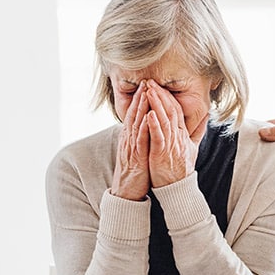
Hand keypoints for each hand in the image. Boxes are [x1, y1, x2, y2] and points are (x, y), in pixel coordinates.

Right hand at [109, 83, 151, 200]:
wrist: (126, 193)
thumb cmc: (135, 173)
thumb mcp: (138, 152)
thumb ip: (141, 139)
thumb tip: (147, 128)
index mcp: (130, 138)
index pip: (135, 114)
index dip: (140, 99)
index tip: (147, 85)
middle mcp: (128, 139)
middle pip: (133, 114)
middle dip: (139, 96)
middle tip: (145, 80)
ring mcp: (130, 147)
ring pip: (135, 123)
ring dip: (140, 107)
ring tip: (146, 91)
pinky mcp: (135, 157)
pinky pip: (139, 139)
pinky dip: (143, 127)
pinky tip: (147, 116)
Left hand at [144, 81, 196, 187]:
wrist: (178, 189)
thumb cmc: (180, 169)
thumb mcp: (193, 147)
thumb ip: (198, 131)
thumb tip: (206, 117)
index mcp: (182, 134)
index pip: (176, 110)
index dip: (167, 96)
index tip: (158, 85)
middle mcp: (178, 137)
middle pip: (171, 110)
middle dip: (160, 94)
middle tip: (151, 81)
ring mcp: (171, 145)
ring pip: (165, 120)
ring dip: (156, 104)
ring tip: (149, 91)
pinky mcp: (162, 154)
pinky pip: (159, 137)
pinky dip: (154, 125)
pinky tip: (149, 114)